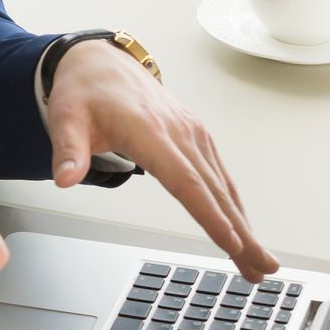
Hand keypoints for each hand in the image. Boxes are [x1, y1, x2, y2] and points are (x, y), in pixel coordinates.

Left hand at [45, 39, 278, 281]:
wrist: (102, 61)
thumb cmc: (85, 91)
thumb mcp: (66, 117)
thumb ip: (68, 151)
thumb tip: (65, 179)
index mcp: (149, 130)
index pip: (184, 181)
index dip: (209, 214)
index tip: (231, 242)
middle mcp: (179, 133)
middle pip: (214, 191)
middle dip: (242, 233)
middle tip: (263, 268)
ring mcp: (192, 133)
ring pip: (223, 186)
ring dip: (245, 225)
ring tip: (262, 263)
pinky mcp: (196, 136)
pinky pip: (220, 175)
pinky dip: (235, 205)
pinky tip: (244, 229)